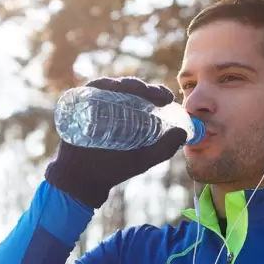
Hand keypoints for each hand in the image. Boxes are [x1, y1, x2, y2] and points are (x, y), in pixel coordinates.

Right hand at [45, 77, 187, 208]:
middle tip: (154, 95)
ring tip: (133, 89)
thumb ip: (164, 148)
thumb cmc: (114, 168)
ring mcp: (96, 104)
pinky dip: (99, 86)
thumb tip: (184, 133)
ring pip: (111, 86)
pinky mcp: (79, 106)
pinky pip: (89, 91)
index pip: (145, 96)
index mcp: (130, 113)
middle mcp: (113, 105)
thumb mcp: (143, 158)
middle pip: (129, 88)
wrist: (84, 179)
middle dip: (143, 87)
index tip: (167, 97)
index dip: (157, 92)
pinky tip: (109, 89)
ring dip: (123, 84)